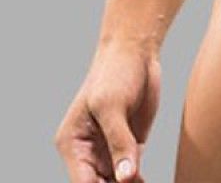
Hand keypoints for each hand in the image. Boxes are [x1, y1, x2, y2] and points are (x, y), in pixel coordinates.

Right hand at [54, 43, 161, 182]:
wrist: (136, 51)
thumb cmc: (115, 70)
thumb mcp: (113, 105)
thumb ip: (119, 141)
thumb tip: (125, 178)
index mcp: (73, 144)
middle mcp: (88, 152)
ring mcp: (109, 151)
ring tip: (142, 182)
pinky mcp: (128, 147)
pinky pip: (131, 175)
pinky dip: (138, 181)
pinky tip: (147, 181)